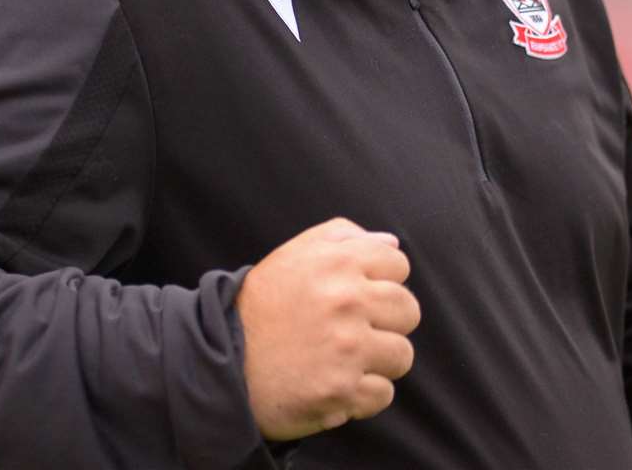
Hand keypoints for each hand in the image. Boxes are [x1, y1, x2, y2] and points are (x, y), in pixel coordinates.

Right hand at [235, 217, 420, 440]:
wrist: (223, 362)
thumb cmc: (263, 304)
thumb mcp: (295, 253)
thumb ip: (343, 236)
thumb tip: (391, 243)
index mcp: (338, 262)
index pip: (398, 265)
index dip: (382, 280)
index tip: (362, 294)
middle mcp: (347, 301)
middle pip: (408, 310)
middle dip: (388, 321)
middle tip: (357, 329)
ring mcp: (347, 348)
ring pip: (402, 354)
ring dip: (379, 360)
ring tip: (348, 359)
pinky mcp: (342, 390)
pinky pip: (383, 393)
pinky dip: (364, 395)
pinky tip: (338, 383)